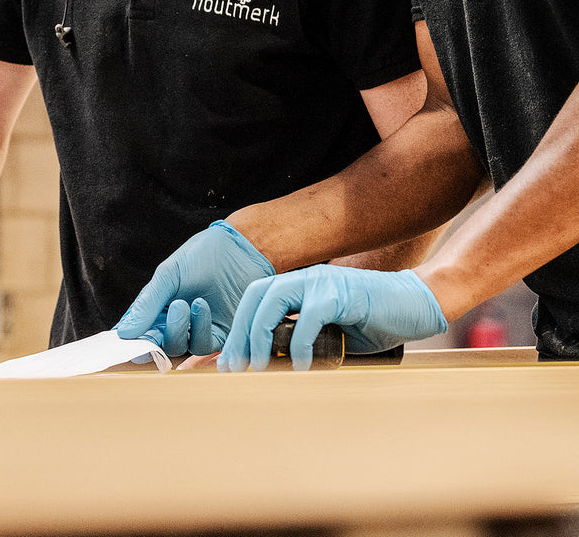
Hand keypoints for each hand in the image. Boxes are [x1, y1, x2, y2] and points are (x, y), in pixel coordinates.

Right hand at [115, 221, 274, 355]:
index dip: (129, 342)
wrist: (240, 248)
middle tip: (158, 322)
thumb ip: (147, 303)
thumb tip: (124, 333)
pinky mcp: (220, 335)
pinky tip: (201, 306)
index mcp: (157, 307)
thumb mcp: (168, 274)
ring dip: (178, 329)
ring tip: (183, 304)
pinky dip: (199, 328)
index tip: (124, 342)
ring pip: (178, 348)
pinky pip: (203, 345)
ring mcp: (197, 330)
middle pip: (156, 346)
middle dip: (154, 339)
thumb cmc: (201, 256)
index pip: (138, 333)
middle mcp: (175, 322)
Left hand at [218, 264, 446, 371]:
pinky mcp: (340, 294)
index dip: (239, 330)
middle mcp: (304, 279)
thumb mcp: (332, 334)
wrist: (417, 303)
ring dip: (260, 336)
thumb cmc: (376, 322)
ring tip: (258, 368)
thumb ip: (304, 342)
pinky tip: (299, 367)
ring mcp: (321, 282)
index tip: (230, 363)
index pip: (255, 301)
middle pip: (256, 299)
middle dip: (240, 334)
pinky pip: (308, 317)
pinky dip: (299, 344)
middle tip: (234, 369)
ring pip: (273, 302)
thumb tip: (275, 369)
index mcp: (298, 287)